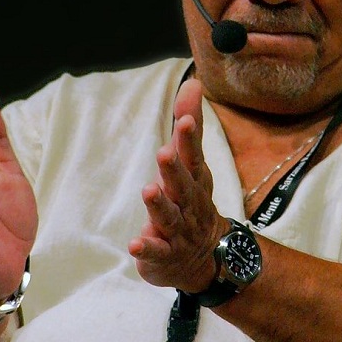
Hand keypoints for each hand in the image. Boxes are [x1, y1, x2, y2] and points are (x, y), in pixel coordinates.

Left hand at [129, 78, 226, 291]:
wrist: (207, 259)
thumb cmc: (193, 200)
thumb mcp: (193, 163)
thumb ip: (190, 125)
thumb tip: (193, 83)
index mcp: (195, 180)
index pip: (194, 156)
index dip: (190, 138)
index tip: (185, 119)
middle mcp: (190, 204)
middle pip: (183, 185)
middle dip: (175, 169)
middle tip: (164, 152)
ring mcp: (179, 231)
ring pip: (170, 217)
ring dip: (159, 205)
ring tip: (148, 190)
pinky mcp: (164, 254)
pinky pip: (156, 252)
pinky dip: (147, 248)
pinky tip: (135, 244)